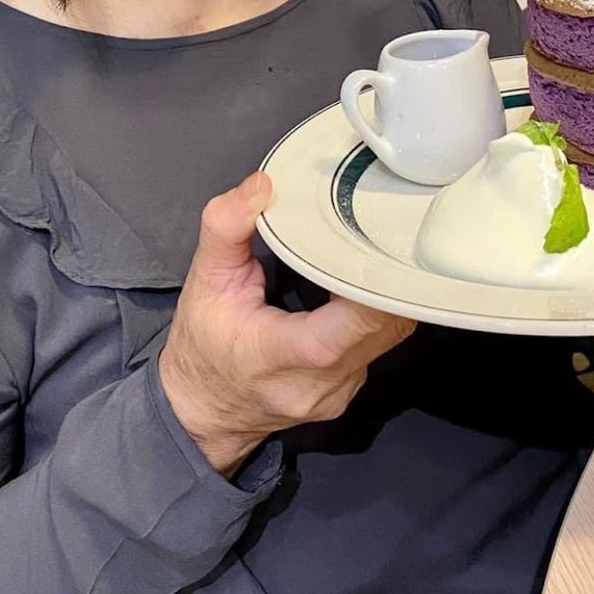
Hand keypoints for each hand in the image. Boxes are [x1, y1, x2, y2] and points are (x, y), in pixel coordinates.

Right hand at [159, 171, 415, 477]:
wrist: (203, 408)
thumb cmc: (204, 342)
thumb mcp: (202, 278)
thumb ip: (226, 226)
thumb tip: (263, 185)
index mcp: (273, 356)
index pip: (343, 331)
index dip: (374, 289)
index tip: (385, 245)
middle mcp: (315, 384)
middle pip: (381, 328)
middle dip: (391, 279)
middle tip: (391, 232)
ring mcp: (338, 393)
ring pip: (389, 336)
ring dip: (388, 294)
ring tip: (379, 253)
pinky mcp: (350, 390)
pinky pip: (380, 344)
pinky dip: (378, 313)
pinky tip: (362, 288)